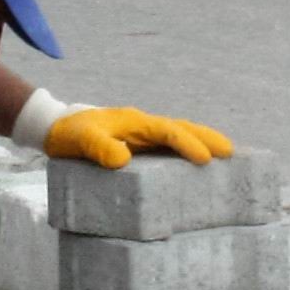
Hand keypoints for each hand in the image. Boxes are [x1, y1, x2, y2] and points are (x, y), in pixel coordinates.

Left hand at [41, 107, 235, 169]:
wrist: (58, 128)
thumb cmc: (69, 135)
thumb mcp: (81, 140)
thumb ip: (99, 147)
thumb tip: (123, 159)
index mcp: (136, 123)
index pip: (168, 132)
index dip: (188, 144)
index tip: (205, 160)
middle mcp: (144, 127)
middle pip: (183, 128)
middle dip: (207, 139)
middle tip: (231, 153)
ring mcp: (144, 136)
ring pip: (180, 135)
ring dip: (202, 143)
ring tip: (226, 157)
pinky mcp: (140, 146)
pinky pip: (170, 147)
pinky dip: (187, 151)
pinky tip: (198, 166)